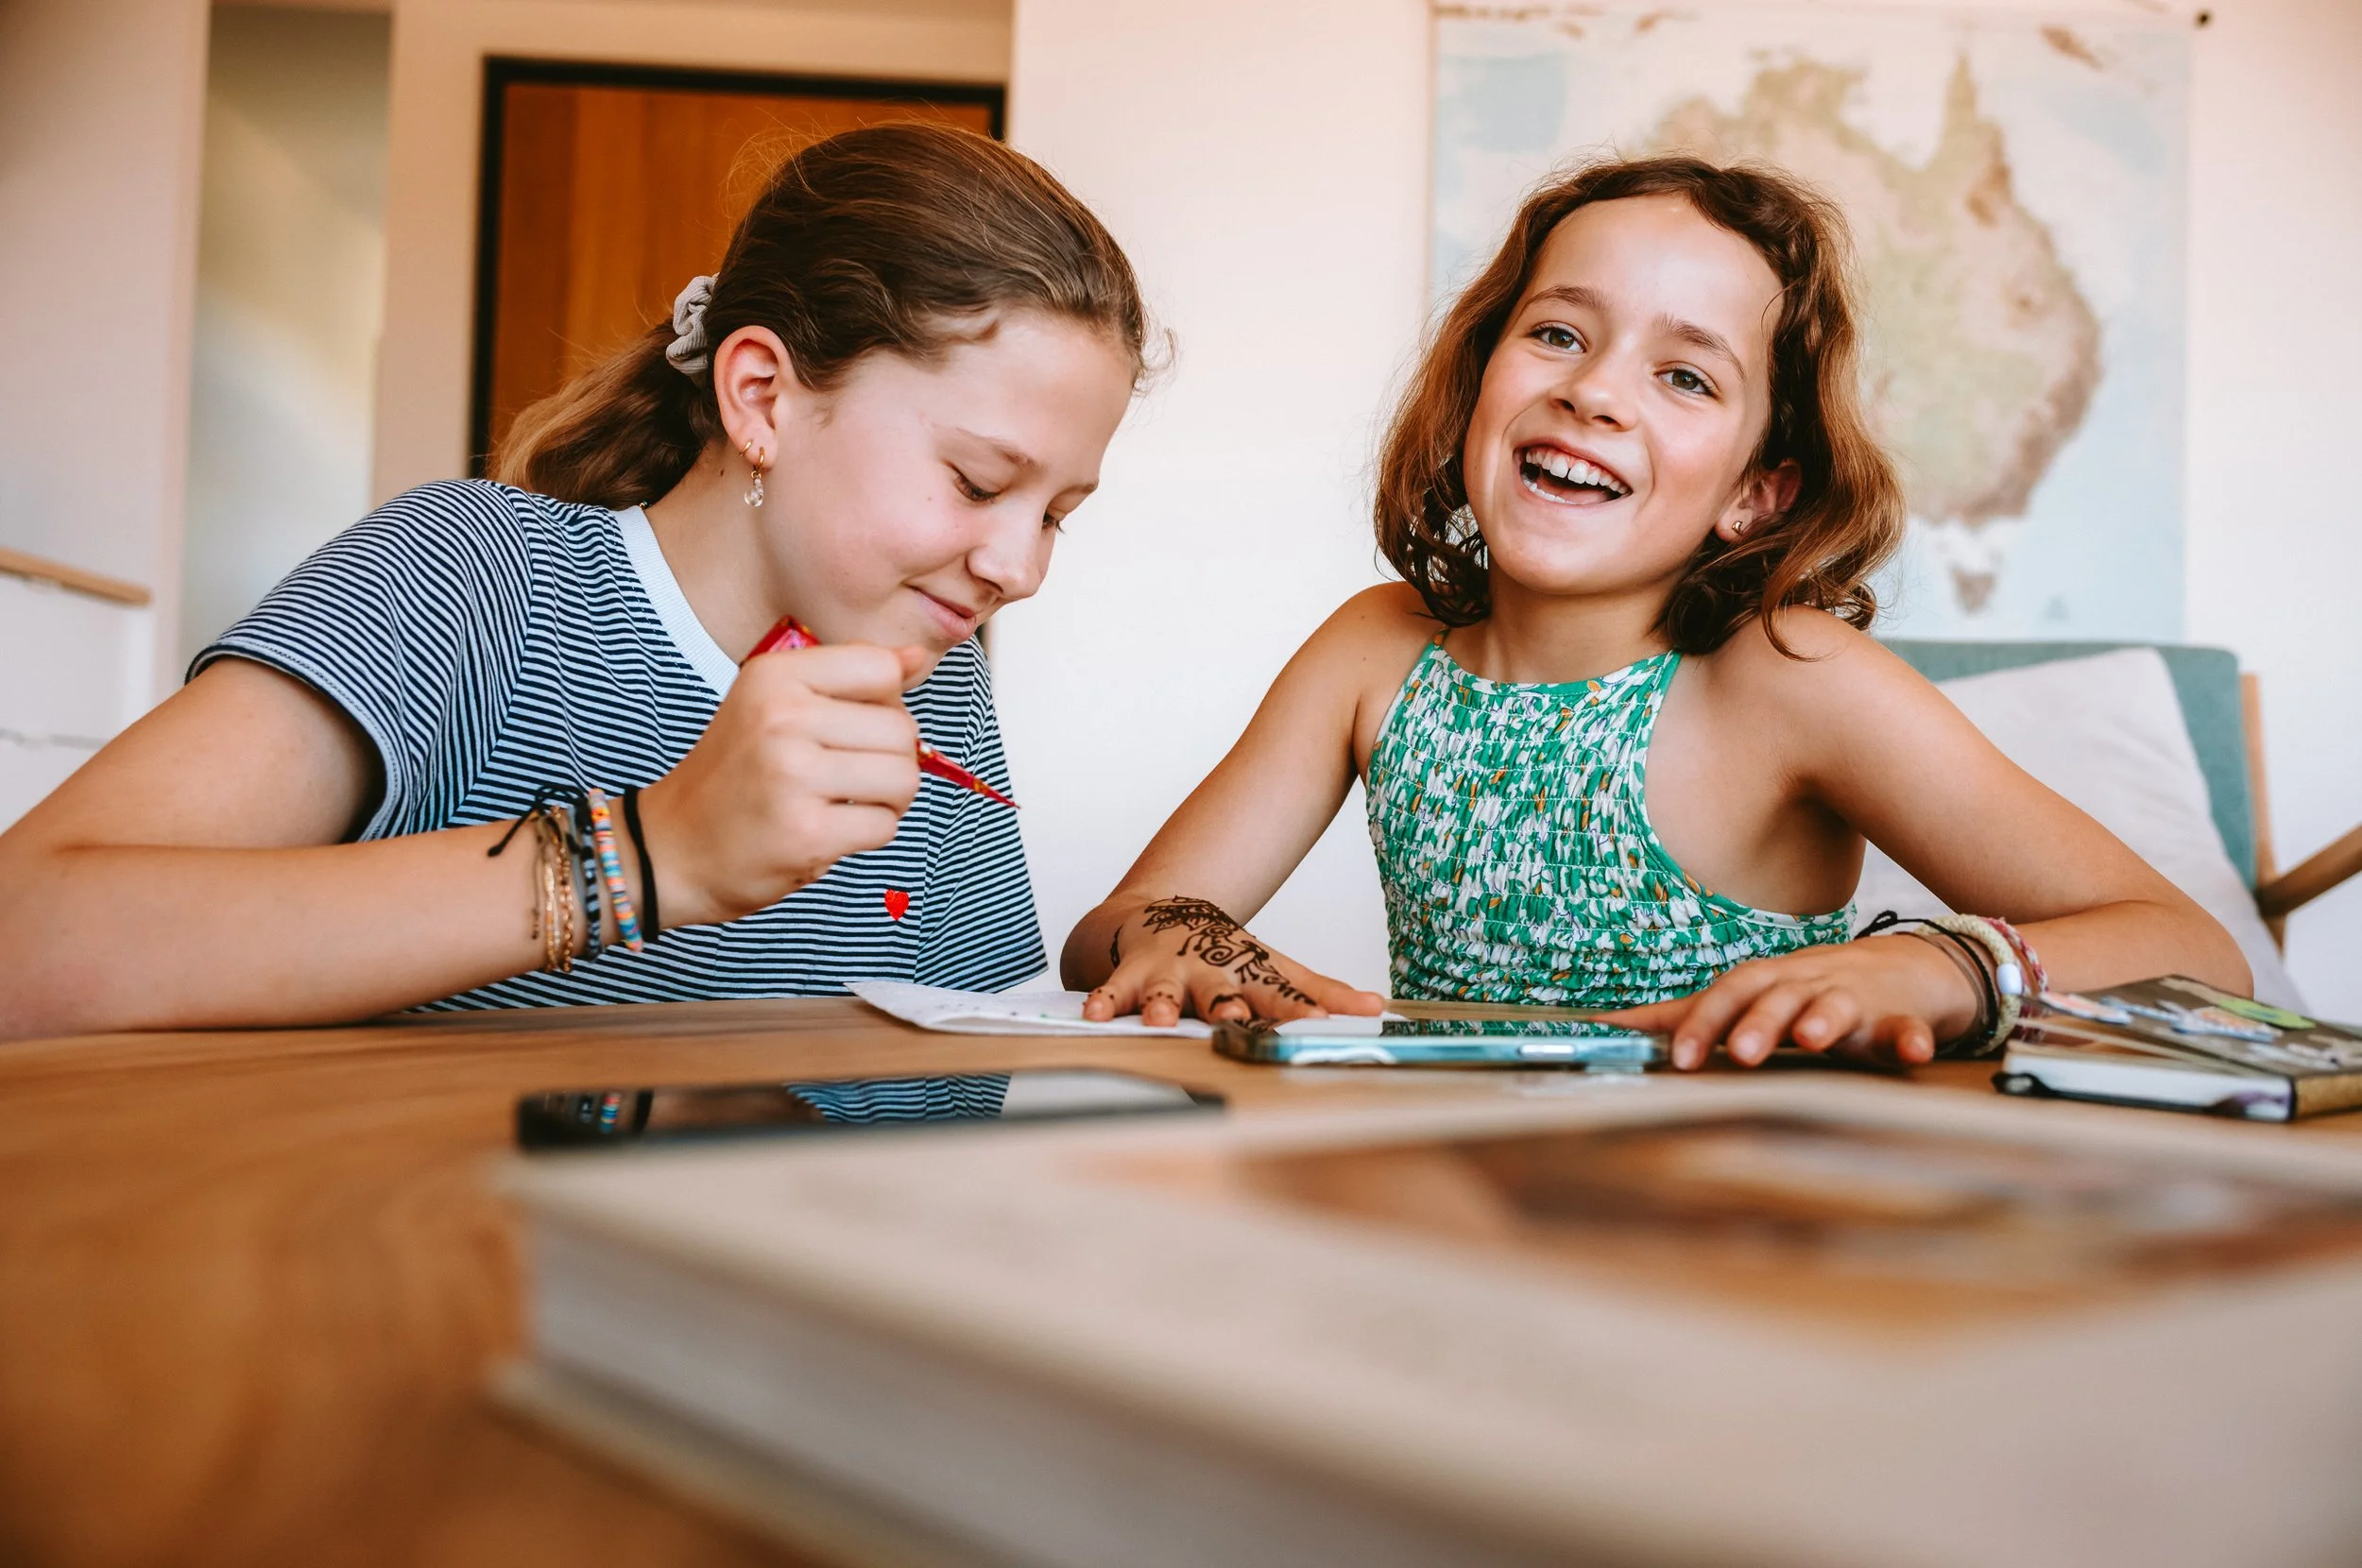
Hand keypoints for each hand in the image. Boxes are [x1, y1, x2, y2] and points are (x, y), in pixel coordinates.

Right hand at [636, 643, 927, 926]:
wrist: (673, 847)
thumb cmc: (736, 775)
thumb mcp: (776, 705)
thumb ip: (851, 677)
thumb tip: (919, 655)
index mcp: (774, 676)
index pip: (881, 668)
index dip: (885, 702)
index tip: (854, 725)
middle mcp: (781, 717)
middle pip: (901, 728)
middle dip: (892, 758)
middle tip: (848, 776)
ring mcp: (792, 775)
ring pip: (903, 777)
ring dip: (888, 798)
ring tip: (845, 802)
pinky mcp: (806, 832)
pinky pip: (885, 825)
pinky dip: (869, 833)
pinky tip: (830, 830)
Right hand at [1080, 896, 1385, 1026]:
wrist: (1165, 916)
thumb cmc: (1226, 955)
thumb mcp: (1275, 970)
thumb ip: (1322, 994)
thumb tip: (1376, 1007)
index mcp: (1248, 977)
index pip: (1280, 995)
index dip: (1301, 1008)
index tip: (1319, 1022)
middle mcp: (1209, 976)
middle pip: (1220, 995)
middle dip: (1224, 1007)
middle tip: (1233, 1015)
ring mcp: (1168, 975)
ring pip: (1165, 994)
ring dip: (1163, 1006)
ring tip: (1161, 1019)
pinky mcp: (1130, 976)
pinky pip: (1113, 992)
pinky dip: (1102, 1001)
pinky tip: (1094, 1014)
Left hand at [1600, 934, 1981, 1070]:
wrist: (1900, 970)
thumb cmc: (1804, 989)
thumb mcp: (1745, 997)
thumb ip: (1682, 1015)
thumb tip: (1606, 1027)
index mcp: (1765, 982)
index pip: (1728, 993)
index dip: (1705, 1023)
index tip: (1680, 1060)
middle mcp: (1804, 985)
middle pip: (1777, 997)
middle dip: (1759, 1022)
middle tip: (1741, 1054)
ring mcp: (1854, 1000)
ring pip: (1837, 1006)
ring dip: (1825, 1020)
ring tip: (1814, 1038)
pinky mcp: (1899, 1020)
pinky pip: (1906, 1028)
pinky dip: (1909, 1038)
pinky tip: (1912, 1052)